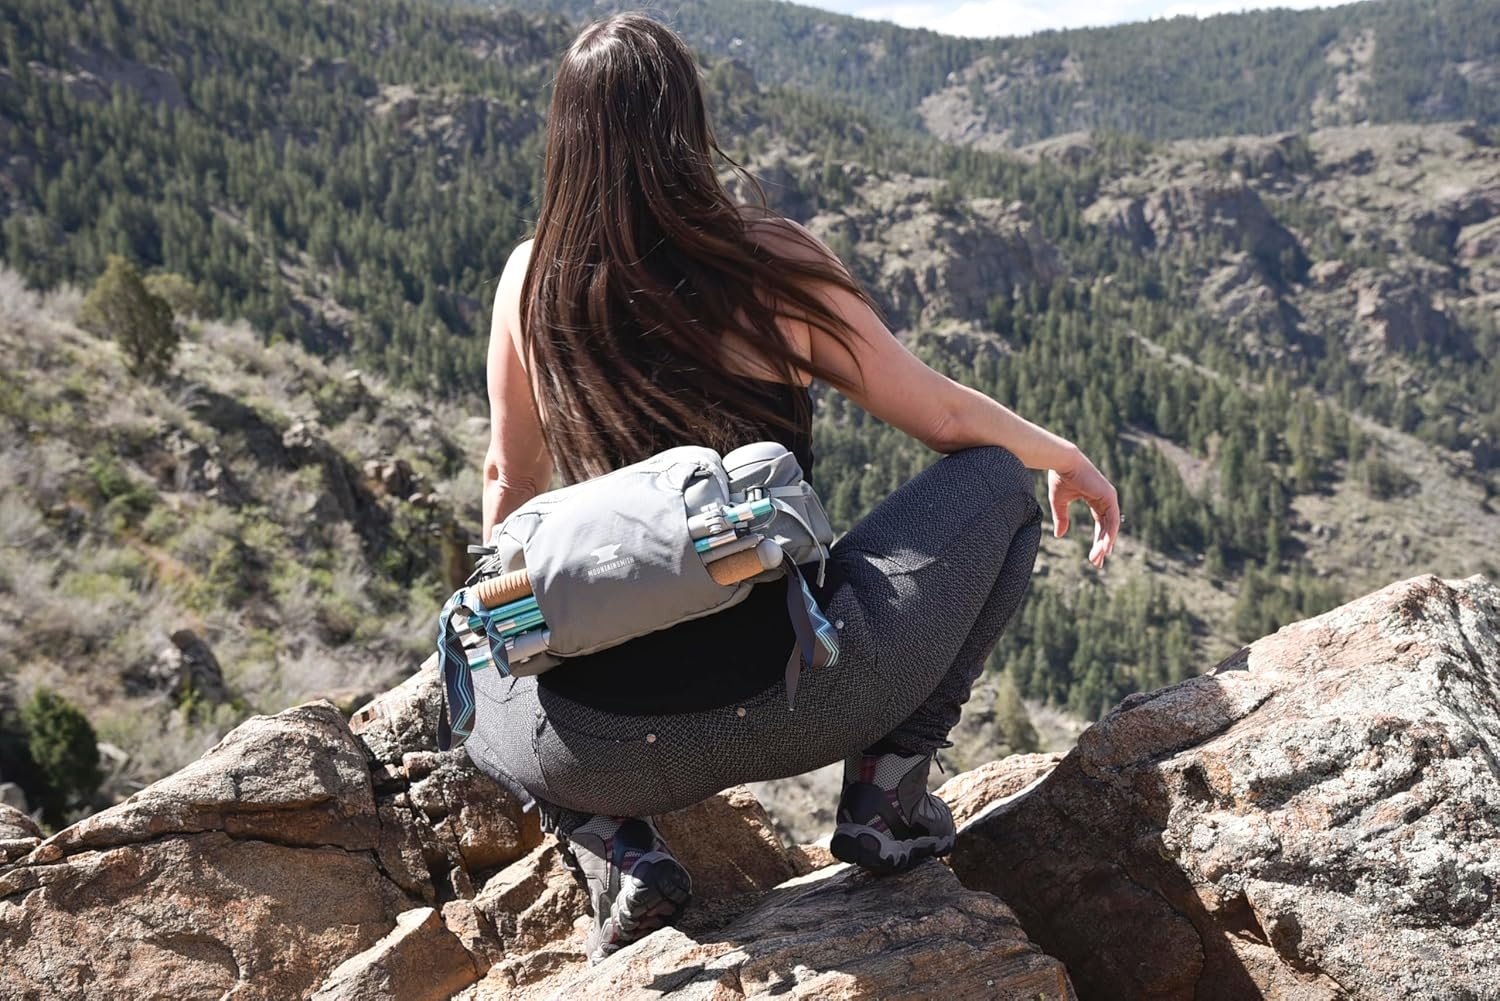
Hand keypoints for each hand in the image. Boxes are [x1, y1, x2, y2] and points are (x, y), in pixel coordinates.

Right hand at [1047, 448, 1119, 567]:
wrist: (1062, 462)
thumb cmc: (1059, 477)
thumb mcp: (1059, 502)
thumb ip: (1061, 518)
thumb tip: (1059, 536)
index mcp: (1095, 499)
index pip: (1100, 524)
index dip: (1097, 540)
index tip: (1095, 556)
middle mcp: (1105, 499)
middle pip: (1107, 528)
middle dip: (1102, 546)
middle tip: (1097, 563)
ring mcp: (1109, 497)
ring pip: (1110, 527)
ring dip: (1104, 544)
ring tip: (1098, 558)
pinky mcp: (1109, 496)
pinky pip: (1111, 520)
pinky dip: (1109, 535)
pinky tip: (1104, 547)